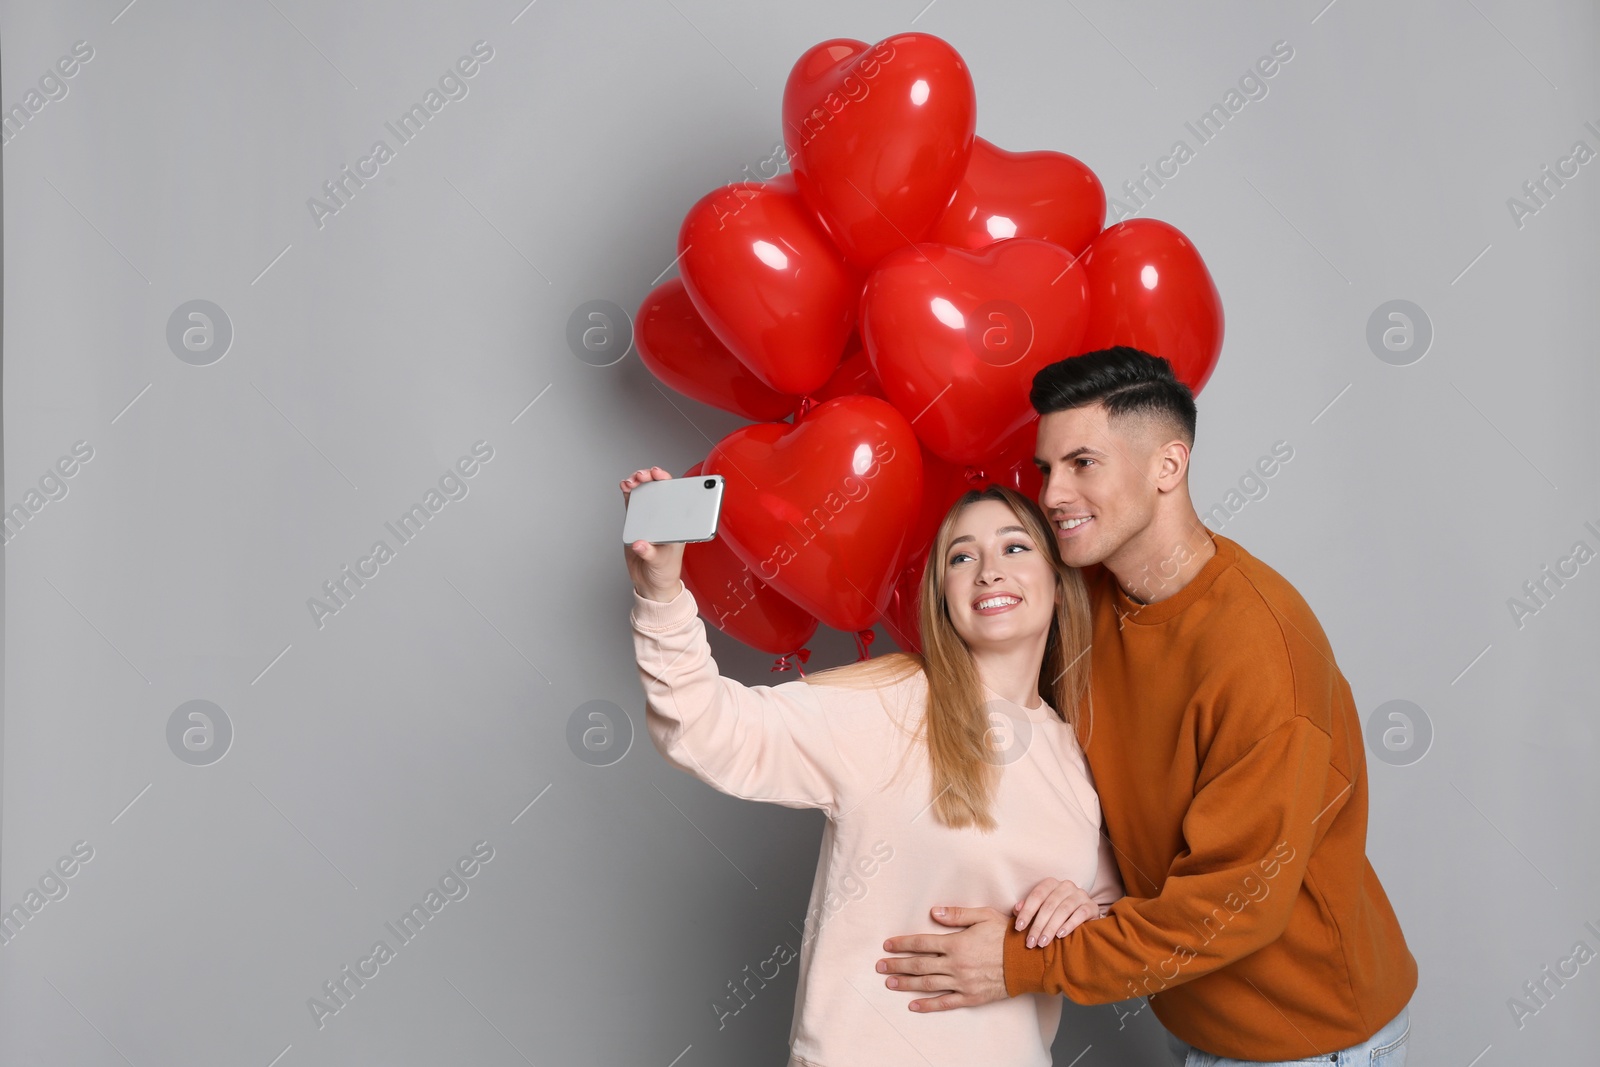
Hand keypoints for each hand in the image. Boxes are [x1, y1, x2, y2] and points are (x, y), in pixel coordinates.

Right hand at [620, 467, 685, 601]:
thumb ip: (649, 553)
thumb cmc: (664, 572)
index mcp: (678, 524)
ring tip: (632, 480)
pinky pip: (634, 503)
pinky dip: (629, 493)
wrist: (651, 583)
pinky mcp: (637, 522)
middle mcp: (665, 518)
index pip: (676, 496)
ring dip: (639, 482)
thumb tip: (640, 544)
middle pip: (660, 490)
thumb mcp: (659, 563)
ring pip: (646, 493)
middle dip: (651, 478)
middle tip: (643, 476)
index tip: (660, 476)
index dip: (668, 482)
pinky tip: (625, 486)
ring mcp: (651, 518)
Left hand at [876, 906, 1008, 1011]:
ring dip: (906, 983)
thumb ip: (957, 914)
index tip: (888, 945)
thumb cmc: (1007, 936)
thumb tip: (934, 911)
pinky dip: (928, 1004)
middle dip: (897, 964)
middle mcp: (955, 964)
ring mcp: (962, 983)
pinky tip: (913, 1005)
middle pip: (919, 965)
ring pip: (927, 984)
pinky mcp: (971, 996)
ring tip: (889, 982)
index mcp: (956, 943)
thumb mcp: (984, 916)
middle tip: (879, 966)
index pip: (922, 943)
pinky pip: (945, 1002)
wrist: (1028, 962)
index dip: (903, 944)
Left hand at [1012, 877, 1096, 947]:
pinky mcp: (1092, 906)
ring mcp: (1080, 894)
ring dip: (1051, 928)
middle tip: (1031, 942)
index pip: (1036, 896)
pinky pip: (1080, 914)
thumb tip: (1016, 909)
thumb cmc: (1057, 912)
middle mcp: (1066, 885)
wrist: (1085, 915)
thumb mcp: (1042, 908)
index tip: (1018, 927)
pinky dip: (1069, 925)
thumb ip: (1028, 908)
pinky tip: (1060, 935)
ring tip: (1043, 942)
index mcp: (1052, 883)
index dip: (1026, 911)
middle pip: (1049, 905)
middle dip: (1038, 925)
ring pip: (1063, 910)